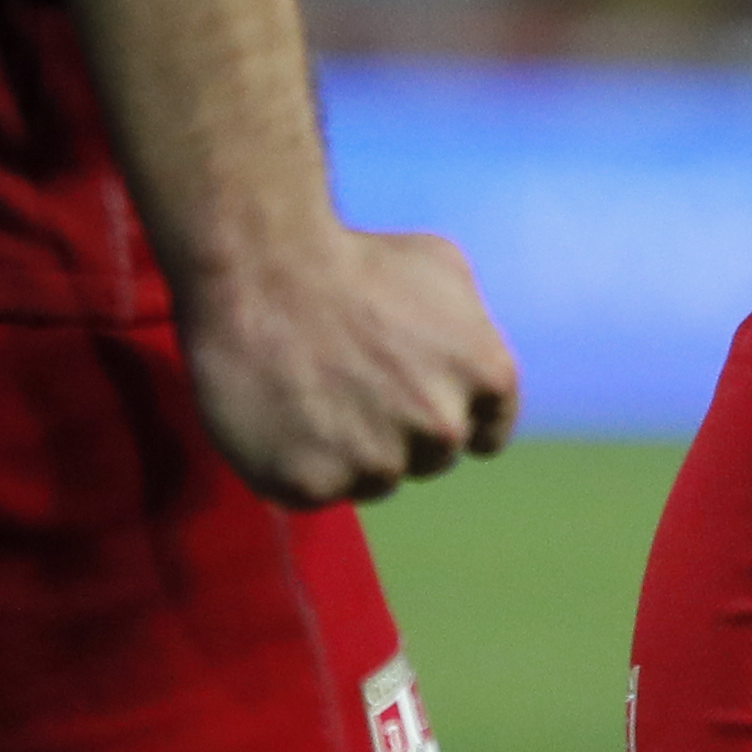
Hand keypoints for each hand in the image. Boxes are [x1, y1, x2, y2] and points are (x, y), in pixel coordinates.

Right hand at [182, 226, 521, 508]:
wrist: (265, 269)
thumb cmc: (355, 259)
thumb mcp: (442, 268)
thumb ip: (472, 329)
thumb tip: (469, 366)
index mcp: (486, 375)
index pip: (486, 433)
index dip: (447, 412)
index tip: (415, 395)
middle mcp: (443, 427)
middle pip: (432, 459)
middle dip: (402, 431)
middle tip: (355, 385)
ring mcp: (379, 462)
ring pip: (375, 480)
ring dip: (352, 454)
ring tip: (316, 396)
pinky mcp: (316, 486)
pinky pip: (319, 492)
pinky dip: (302, 467)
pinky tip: (286, 419)